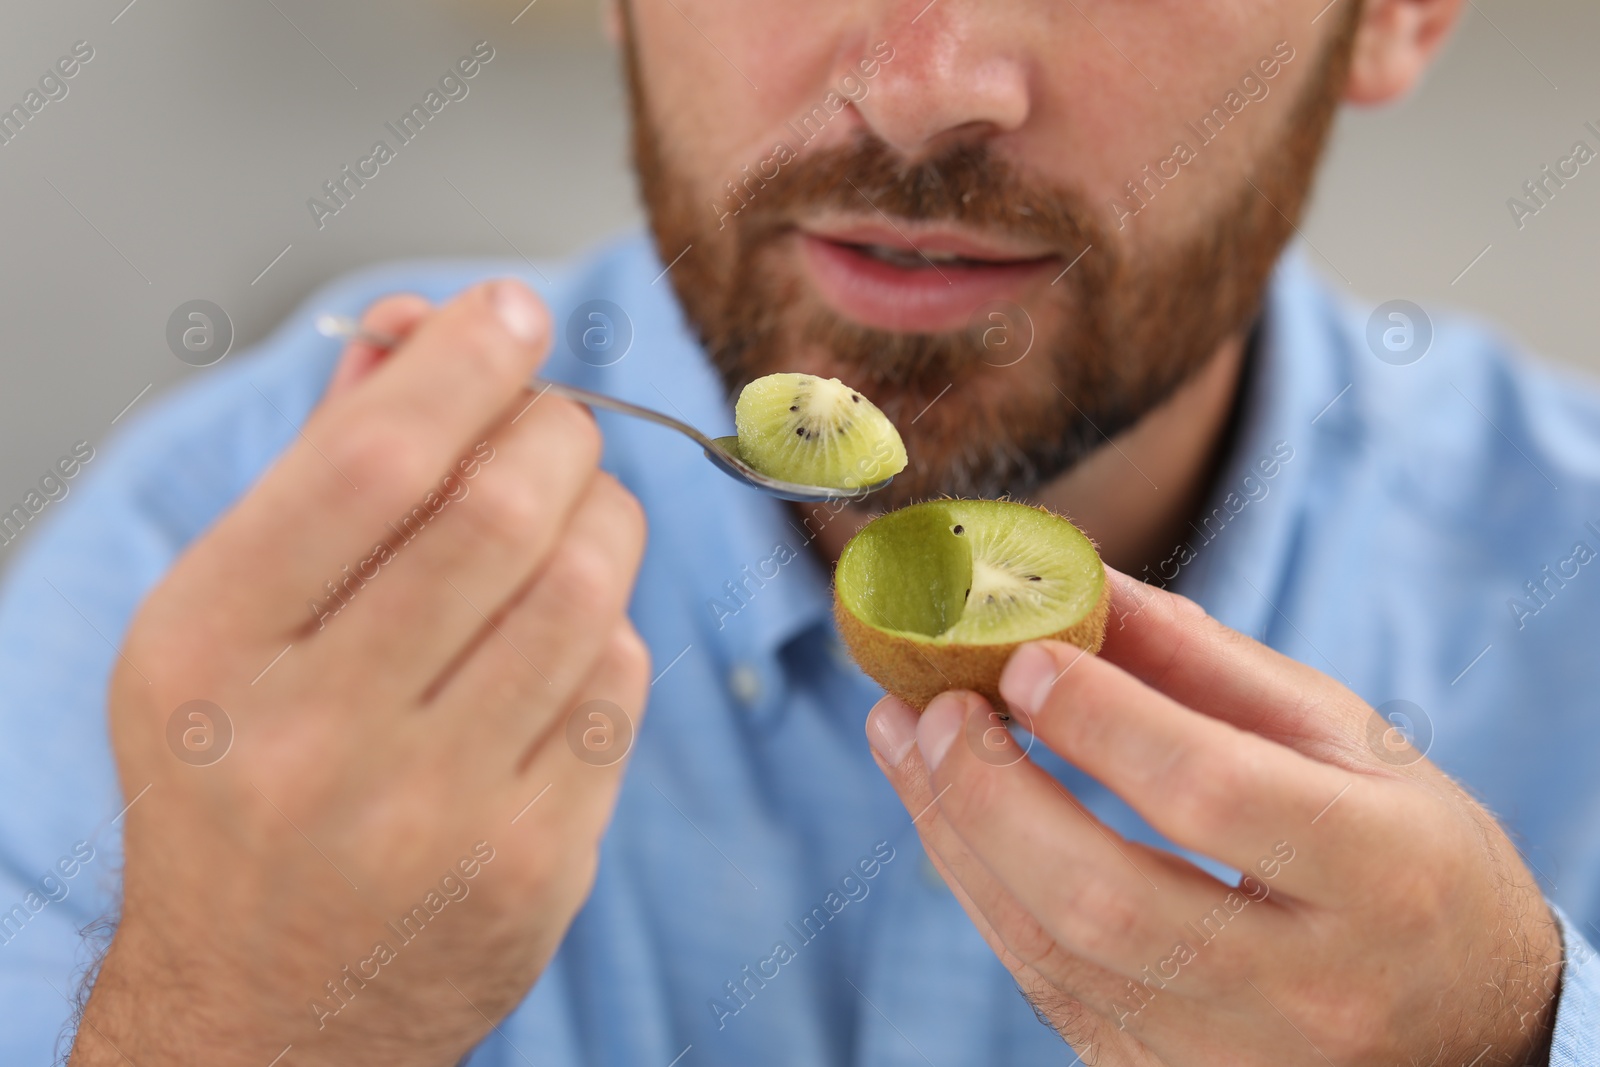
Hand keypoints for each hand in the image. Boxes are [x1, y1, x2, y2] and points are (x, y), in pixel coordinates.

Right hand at [74, 281, 649, 1065]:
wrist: (264, 1008)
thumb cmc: (238, 785)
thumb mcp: (225, 625)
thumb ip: (322, 467)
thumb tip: (424, 326)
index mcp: (210, 652)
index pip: (373, 465)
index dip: (466, 364)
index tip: (514, 312)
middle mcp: (315, 739)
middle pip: (503, 513)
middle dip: (555, 430)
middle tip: (551, 422)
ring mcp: (435, 816)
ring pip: (588, 592)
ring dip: (603, 515)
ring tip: (568, 516)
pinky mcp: (533, 867)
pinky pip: (621, 687)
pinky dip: (609, 630)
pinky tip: (560, 643)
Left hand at [867, 569, 1562, 1065]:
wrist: (1470, 1023)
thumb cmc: (1407, 857)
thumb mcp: (1346, 741)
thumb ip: (1206, 662)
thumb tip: (1077, 582)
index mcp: (1376, 874)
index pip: (1212, 793)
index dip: (1101, 722)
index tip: (1021, 657)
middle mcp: (1307, 985)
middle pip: (1105, 899)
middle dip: (991, 793)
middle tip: (931, 706)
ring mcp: (1233, 1054)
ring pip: (1056, 956)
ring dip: (957, 838)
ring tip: (906, 742)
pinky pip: (1050, 991)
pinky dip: (985, 895)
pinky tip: (950, 819)